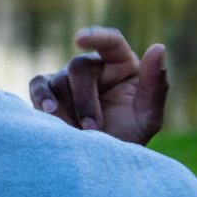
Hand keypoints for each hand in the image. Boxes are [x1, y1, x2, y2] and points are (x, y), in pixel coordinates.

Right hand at [29, 27, 167, 144]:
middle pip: (78, 66)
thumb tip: (158, 47)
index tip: (79, 40)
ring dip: (68, 109)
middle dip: (85, 100)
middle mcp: (93, 65)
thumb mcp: (149, 115)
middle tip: (93, 129)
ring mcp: (67, 76)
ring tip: (79, 134)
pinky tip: (49, 112)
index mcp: (121, 64)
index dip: (95, 37)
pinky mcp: (46, 89)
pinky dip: (41, 97)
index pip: (110, 41)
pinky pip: (38, 85)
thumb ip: (156, 83)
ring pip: (58, 80)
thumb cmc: (130, 135)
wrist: (101, 160)